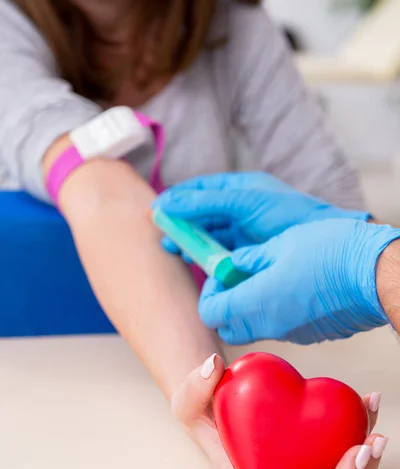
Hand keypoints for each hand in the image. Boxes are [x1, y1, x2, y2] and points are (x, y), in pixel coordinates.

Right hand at [156, 172, 369, 253]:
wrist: (324, 243)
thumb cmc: (288, 214)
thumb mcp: (244, 203)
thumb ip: (207, 202)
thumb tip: (168, 202)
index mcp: (240, 190)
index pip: (201, 190)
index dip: (178, 199)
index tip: (157, 210)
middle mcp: (239, 209)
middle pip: (201, 216)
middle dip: (180, 225)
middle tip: (163, 236)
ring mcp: (244, 233)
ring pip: (209, 236)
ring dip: (190, 243)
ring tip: (173, 250)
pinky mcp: (248, 254)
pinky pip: (220, 255)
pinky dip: (206, 258)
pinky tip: (195, 263)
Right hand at [173, 354, 386, 468]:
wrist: (221, 395)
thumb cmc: (201, 407)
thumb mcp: (187, 397)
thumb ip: (195, 385)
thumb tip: (213, 367)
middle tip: (360, 451)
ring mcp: (298, 465)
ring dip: (364, 463)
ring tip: (375, 432)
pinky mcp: (315, 444)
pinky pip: (343, 445)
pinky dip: (360, 425)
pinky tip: (369, 399)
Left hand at [198, 219, 399, 344]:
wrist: (376, 274)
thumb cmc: (330, 251)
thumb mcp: (281, 244)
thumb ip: (251, 259)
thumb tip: (233, 263)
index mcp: (254, 302)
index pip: (210, 313)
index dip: (209, 294)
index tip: (220, 275)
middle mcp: (269, 325)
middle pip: (228, 328)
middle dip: (224, 306)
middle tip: (236, 281)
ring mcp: (290, 333)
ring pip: (254, 329)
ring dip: (249, 309)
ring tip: (265, 279)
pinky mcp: (310, 334)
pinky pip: (280, 329)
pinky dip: (273, 313)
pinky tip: (290, 289)